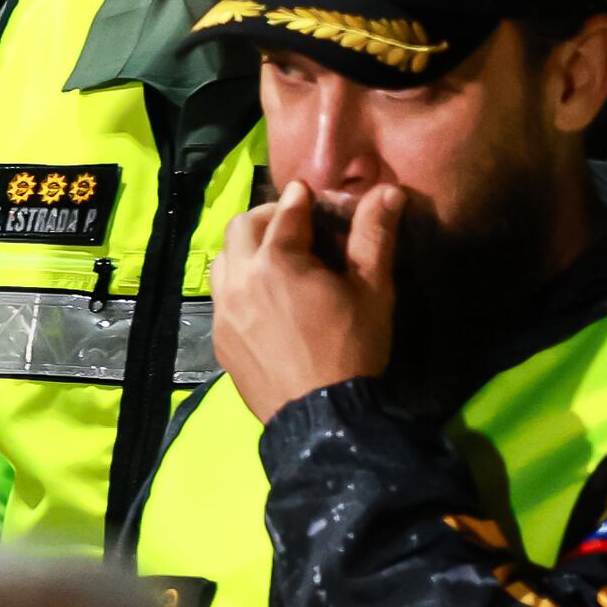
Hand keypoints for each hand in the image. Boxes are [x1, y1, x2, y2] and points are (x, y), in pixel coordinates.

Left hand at [211, 180, 399, 424]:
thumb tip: (387, 192)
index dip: (300, 199)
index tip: (309, 195)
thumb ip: (374, 236)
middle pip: (241, 228)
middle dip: (266, 217)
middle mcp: (239, 279)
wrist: (321, 413)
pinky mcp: (219, 337)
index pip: (285, 213)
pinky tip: (262, 298)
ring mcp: (223, 310)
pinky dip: (237, 283)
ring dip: (245, 249)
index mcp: (276, 261)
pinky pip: (221, 296)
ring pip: (223, 260)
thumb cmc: (352, 347)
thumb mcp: (372, 289)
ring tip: (275, 259)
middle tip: (293, 225)